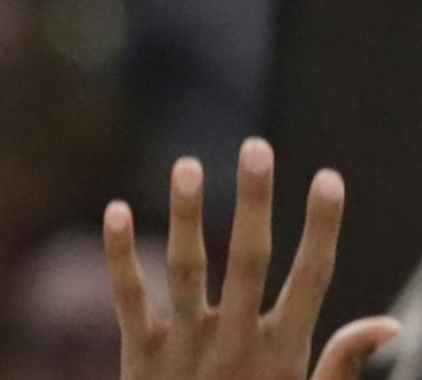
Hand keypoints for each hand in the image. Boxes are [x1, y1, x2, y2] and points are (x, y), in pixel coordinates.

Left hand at [105, 138, 401, 379]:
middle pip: (250, 260)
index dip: (321, 228)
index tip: (329, 177)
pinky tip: (115, 208)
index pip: (311, 279)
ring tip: (188, 164)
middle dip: (256, 203)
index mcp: (283, 351)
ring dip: (188, 216)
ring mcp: (189, 346)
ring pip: (188, 269)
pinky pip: (128, 297)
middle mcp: (238, 342)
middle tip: (257, 146)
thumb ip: (341, 362)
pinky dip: (120, 255)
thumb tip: (389, 324)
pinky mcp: (142, 354)